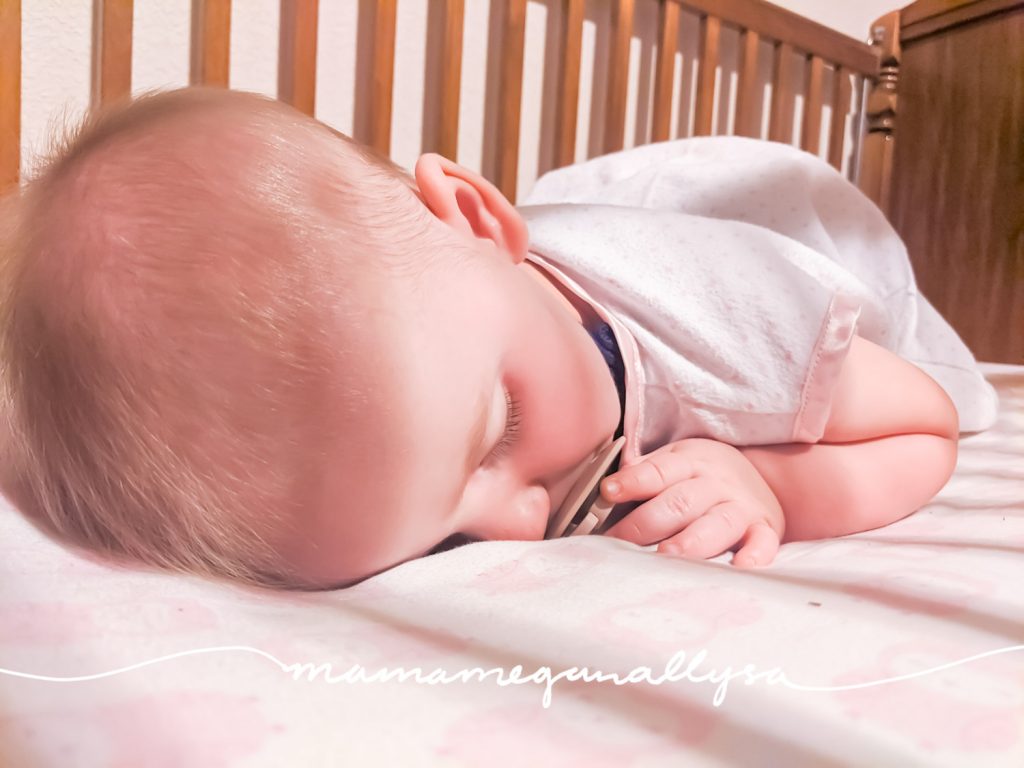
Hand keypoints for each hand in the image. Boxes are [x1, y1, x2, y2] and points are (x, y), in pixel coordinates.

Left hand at [601, 438, 784, 567]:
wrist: (760, 473)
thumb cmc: (702, 474)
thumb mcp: (675, 460)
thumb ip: (645, 473)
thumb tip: (609, 488)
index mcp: (691, 462)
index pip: (659, 471)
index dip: (633, 481)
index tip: (608, 492)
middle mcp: (717, 483)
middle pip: (681, 502)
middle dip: (647, 523)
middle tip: (619, 541)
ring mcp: (741, 507)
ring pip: (716, 524)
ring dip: (690, 541)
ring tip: (666, 555)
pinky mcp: (764, 529)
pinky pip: (762, 543)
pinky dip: (754, 556)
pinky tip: (739, 567)